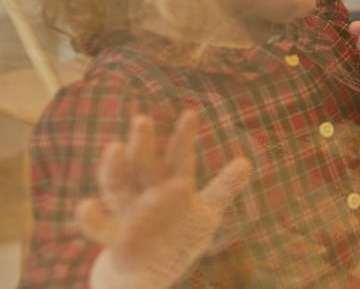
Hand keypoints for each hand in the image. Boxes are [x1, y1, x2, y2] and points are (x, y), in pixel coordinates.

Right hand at [77, 110, 251, 288]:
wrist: (147, 272)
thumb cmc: (177, 237)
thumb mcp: (206, 215)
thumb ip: (223, 189)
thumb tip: (247, 161)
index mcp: (172, 185)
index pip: (180, 157)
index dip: (184, 137)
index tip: (191, 114)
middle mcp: (148, 193)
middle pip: (143, 164)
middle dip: (142, 143)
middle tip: (142, 119)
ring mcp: (129, 213)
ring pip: (117, 186)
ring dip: (114, 168)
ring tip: (114, 147)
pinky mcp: (114, 237)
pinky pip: (98, 227)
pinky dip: (90, 217)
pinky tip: (86, 206)